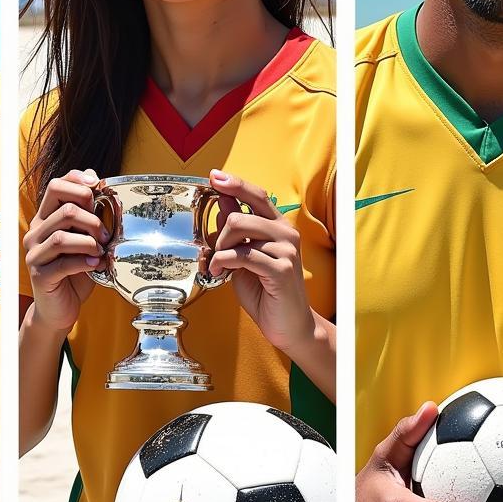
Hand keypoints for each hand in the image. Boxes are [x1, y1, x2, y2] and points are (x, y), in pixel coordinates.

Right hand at [22, 168, 105, 332]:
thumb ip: (87, 212)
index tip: (97, 185)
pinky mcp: (40, 276)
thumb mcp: (84, 238)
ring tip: (101, 250)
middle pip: (64, 210)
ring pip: (62, 237)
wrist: (59, 309)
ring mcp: (35, 254)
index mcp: (45, 218)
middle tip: (105, 235)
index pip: (55, 186)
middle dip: (92, 219)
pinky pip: (63, 263)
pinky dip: (84, 262)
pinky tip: (96, 264)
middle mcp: (35, 233)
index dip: (76, 180)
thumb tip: (94, 177)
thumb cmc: (75, 270)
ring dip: (89, 242)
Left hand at [205, 169, 312, 352]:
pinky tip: (221, 274)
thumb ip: (236, 231)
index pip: (256, 196)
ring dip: (220, 251)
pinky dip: (223, 263)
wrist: (288, 325)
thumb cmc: (265, 291)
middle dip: (219, 236)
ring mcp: (286, 250)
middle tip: (217, 254)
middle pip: (239, 215)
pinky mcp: (281, 269)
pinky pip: (241, 255)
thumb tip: (223, 201)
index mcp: (278, 227)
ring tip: (219, 267)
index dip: (234, 184)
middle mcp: (286, 233)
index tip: (214, 176)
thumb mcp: (244, 255)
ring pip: (238, 232)